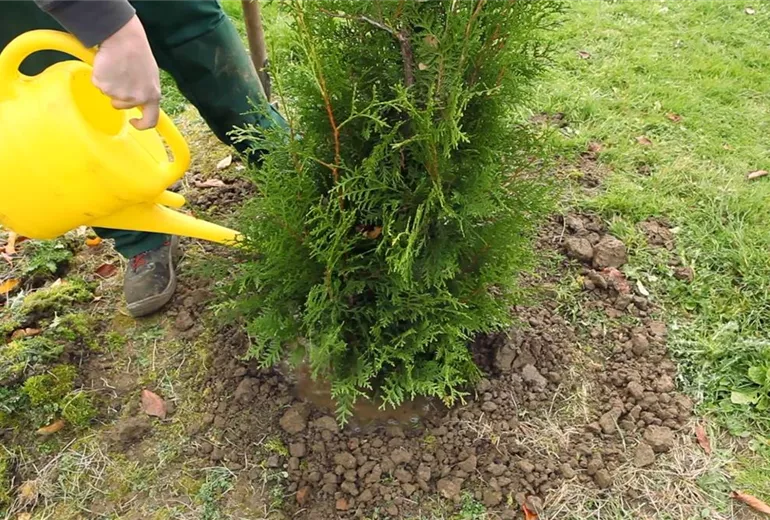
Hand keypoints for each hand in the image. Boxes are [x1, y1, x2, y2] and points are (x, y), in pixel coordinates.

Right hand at [92, 15, 160, 129]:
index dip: (142, 125)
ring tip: (116, 68)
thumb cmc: (138, 53)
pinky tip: (107, 65)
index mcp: (152, 95)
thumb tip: (141, 102)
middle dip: (118, 96)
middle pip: (122, 106)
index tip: (133, 121)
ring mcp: (119, 94)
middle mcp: (136, 98)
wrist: (124, 39)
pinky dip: (100, 76)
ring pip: (109, 95)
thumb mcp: (150, 76)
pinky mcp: (104, 86)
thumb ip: (146, 91)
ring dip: (110, 84)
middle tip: (119, 77)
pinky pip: (98, 85)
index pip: (151, 121)